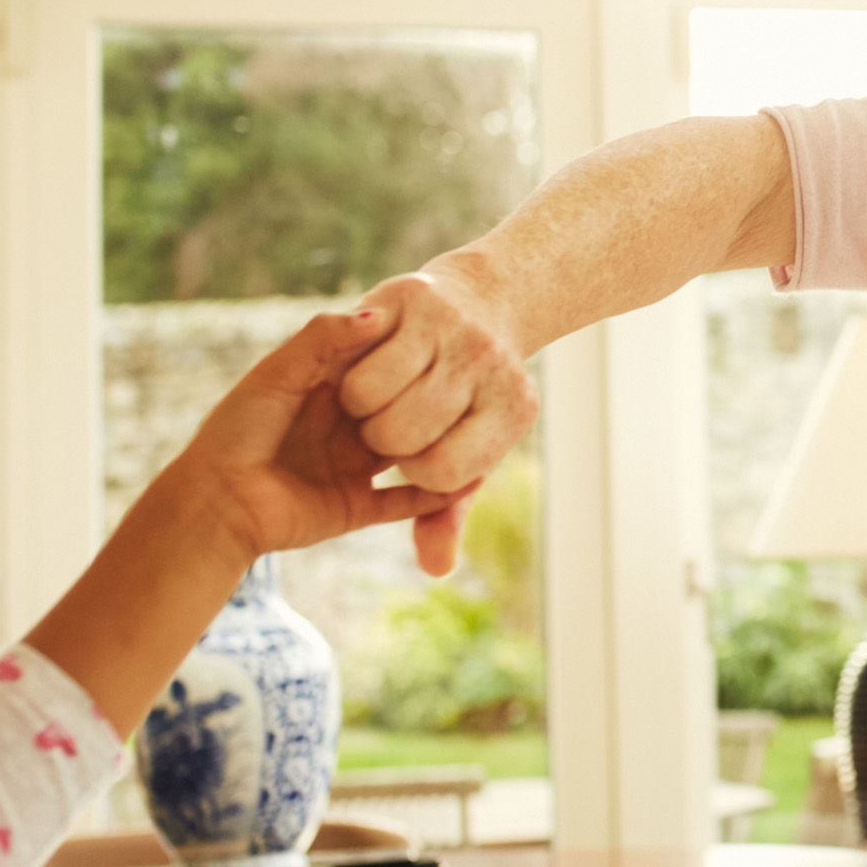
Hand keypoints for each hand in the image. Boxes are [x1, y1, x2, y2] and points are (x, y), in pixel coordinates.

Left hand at [171, 309, 459, 561]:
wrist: (216, 503)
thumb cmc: (237, 432)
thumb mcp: (276, 373)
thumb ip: (322, 339)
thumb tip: (377, 315)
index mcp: (328, 388)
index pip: (384, 365)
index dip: (409, 355)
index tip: (442, 337)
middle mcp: (347, 426)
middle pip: (405, 407)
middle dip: (429, 400)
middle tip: (459, 384)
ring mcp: (355, 466)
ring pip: (414, 451)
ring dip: (440, 443)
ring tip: (474, 423)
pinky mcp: (359, 505)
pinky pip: (408, 501)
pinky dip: (436, 496)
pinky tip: (466, 479)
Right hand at [336, 265, 538, 574]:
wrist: (479, 302)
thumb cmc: (464, 397)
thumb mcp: (463, 452)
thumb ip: (444, 511)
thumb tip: (436, 569)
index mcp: (514, 410)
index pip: (446, 473)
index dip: (418, 472)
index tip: (415, 454)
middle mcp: (490, 365)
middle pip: (403, 434)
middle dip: (385, 441)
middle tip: (388, 425)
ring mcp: (451, 329)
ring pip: (373, 396)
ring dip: (362, 408)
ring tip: (375, 401)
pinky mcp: (411, 297)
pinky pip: (359, 355)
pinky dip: (352, 371)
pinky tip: (366, 370)